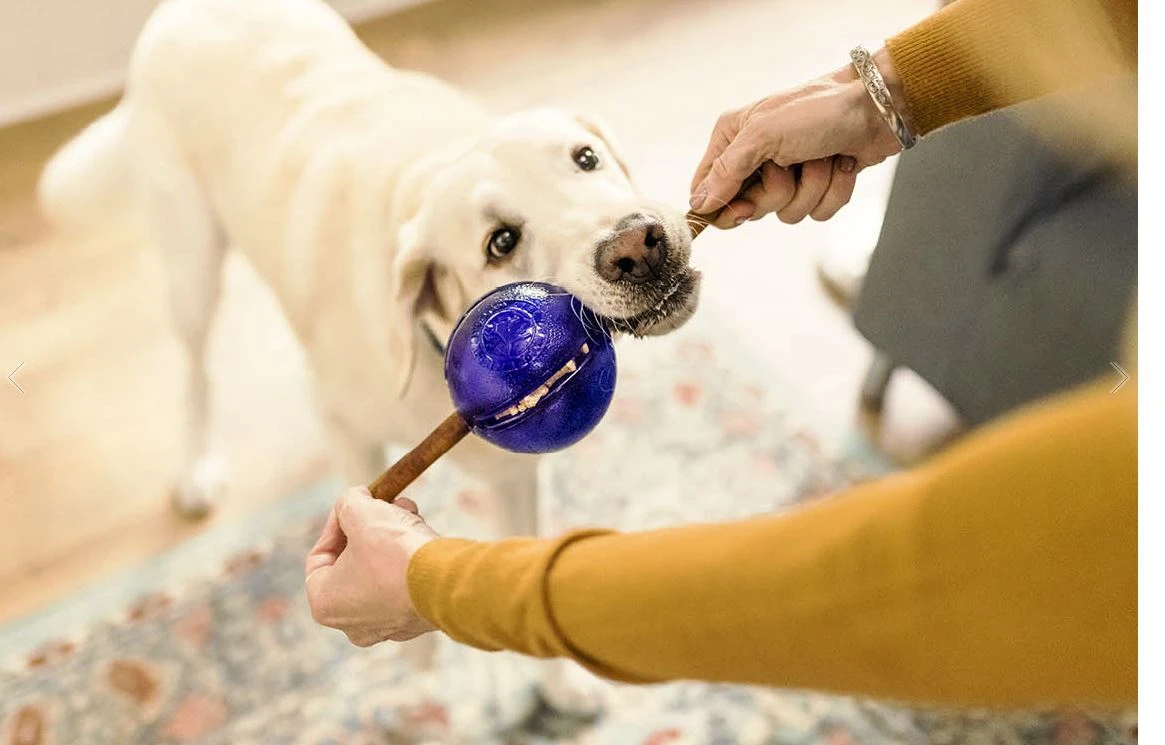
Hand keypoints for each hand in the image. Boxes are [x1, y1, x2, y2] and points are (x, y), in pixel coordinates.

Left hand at [305, 486, 438, 645]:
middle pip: (353, 562)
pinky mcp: (416, 620)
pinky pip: (406, 584)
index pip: (320, 556)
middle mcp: (352, 623)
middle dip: (370, 528)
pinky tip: (422, 536)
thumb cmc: (395, 553)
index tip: (354, 506)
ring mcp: (387, 626)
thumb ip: (348, 502)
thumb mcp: (361, 512)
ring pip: (382, 571)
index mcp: (326, 604)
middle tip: (383, 506)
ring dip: (392, 538)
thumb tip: (354, 499)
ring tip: (408, 513)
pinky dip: (411, 559)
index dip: (336, 523)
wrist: (446, 582)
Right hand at [689, 48, 905, 227]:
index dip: (724, 207)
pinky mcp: (818, 184)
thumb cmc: (819, 109)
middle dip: (779, 192)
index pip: (707, 190)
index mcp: (733, 139)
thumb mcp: (763, 136)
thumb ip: (726, 172)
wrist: (878, 106)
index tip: (744, 209)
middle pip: (750, 208)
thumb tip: (698, 205)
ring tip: (823, 157)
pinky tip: (842, 164)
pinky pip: (817, 212)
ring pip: (787, 213)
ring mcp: (788, 173)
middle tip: (791, 165)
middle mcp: (756, 157)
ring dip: (812, 188)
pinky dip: (834, 191)